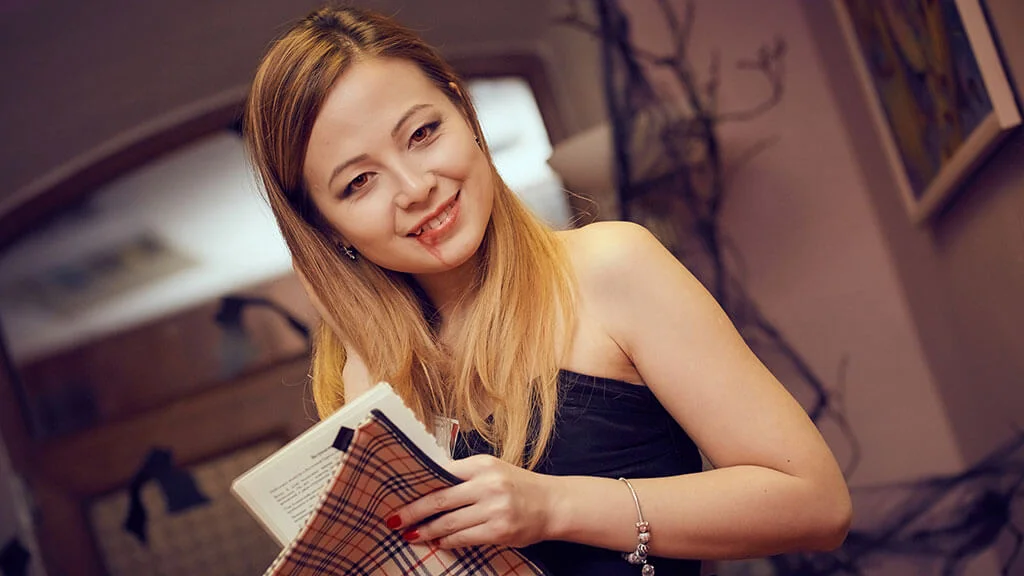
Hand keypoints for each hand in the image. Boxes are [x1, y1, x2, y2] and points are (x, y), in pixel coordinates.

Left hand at [386, 454, 557, 548]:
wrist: (552, 504)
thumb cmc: (518, 487)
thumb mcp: (492, 471)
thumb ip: (464, 476)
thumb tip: (428, 486)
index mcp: (482, 465)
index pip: (441, 474)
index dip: (417, 486)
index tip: (398, 494)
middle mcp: (488, 484)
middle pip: (439, 499)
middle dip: (413, 511)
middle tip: (394, 520)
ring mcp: (494, 508)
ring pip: (449, 522)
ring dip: (427, 530)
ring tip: (411, 534)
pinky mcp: (499, 530)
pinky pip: (464, 537)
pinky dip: (447, 540)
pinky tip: (437, 541)